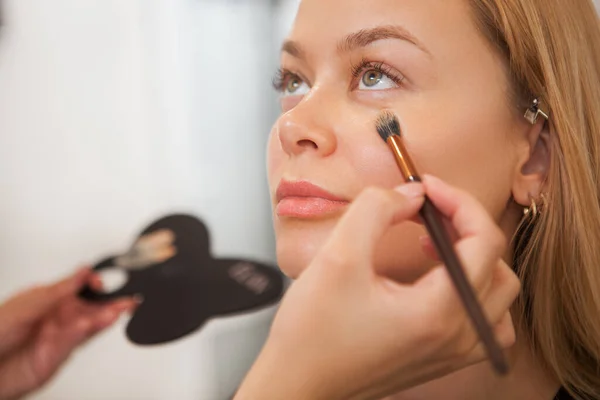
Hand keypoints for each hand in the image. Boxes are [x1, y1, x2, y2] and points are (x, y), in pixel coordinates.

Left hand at [0, 268, 136, 399]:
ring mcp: (60, 337)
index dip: (94, 283)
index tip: (102, 281)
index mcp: (49, 299)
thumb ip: (59, 290)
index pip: (81, 287)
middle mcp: (58, 317)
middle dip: (112, 303)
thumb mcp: (26, 304)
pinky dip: (85, 333)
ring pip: (89, 326)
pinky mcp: (59, 357)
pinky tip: (92, 324)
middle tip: (129, 299)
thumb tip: (83, 271)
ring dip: (104, 318)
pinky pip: (76, 343)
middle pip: (92, 308)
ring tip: (117, 311)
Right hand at [235, 175, 519, 399]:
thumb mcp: (337, 256)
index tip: (427, 187)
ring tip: (433, 244)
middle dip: (466, 226)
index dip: (459, 201)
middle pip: (497, 265)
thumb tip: (411, 195)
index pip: (484, 241)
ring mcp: (452, 353)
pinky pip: (484, 320)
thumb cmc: (311, 333)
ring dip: (474, 259)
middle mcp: (456, 337)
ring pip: (498, 295)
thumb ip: (376, 210)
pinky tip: (437, 279)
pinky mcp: (441, 359)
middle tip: (428, 211)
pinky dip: (472, 290)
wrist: (298, 384)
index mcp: (438, 312)